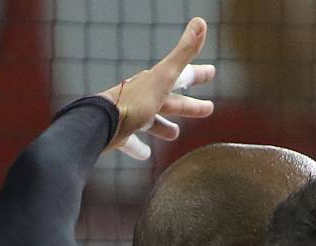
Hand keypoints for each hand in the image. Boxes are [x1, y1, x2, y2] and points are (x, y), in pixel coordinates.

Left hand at [97, 17, 216, 160]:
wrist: (103, 122)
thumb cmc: (135, 101)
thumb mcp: (164, 76)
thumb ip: (183, 52)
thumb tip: (200, 22)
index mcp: (156, 83)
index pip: (181, 75)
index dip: (197, 74)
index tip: (212, 72)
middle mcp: (144, 97)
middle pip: (171, 101)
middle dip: (190, 105)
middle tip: (209, 109)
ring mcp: (132, 116)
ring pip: (152, 121)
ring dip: (164, 126)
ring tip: (175, 134)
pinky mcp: (121, 134)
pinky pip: (131, 141)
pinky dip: (138, 147)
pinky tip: (144, 155)